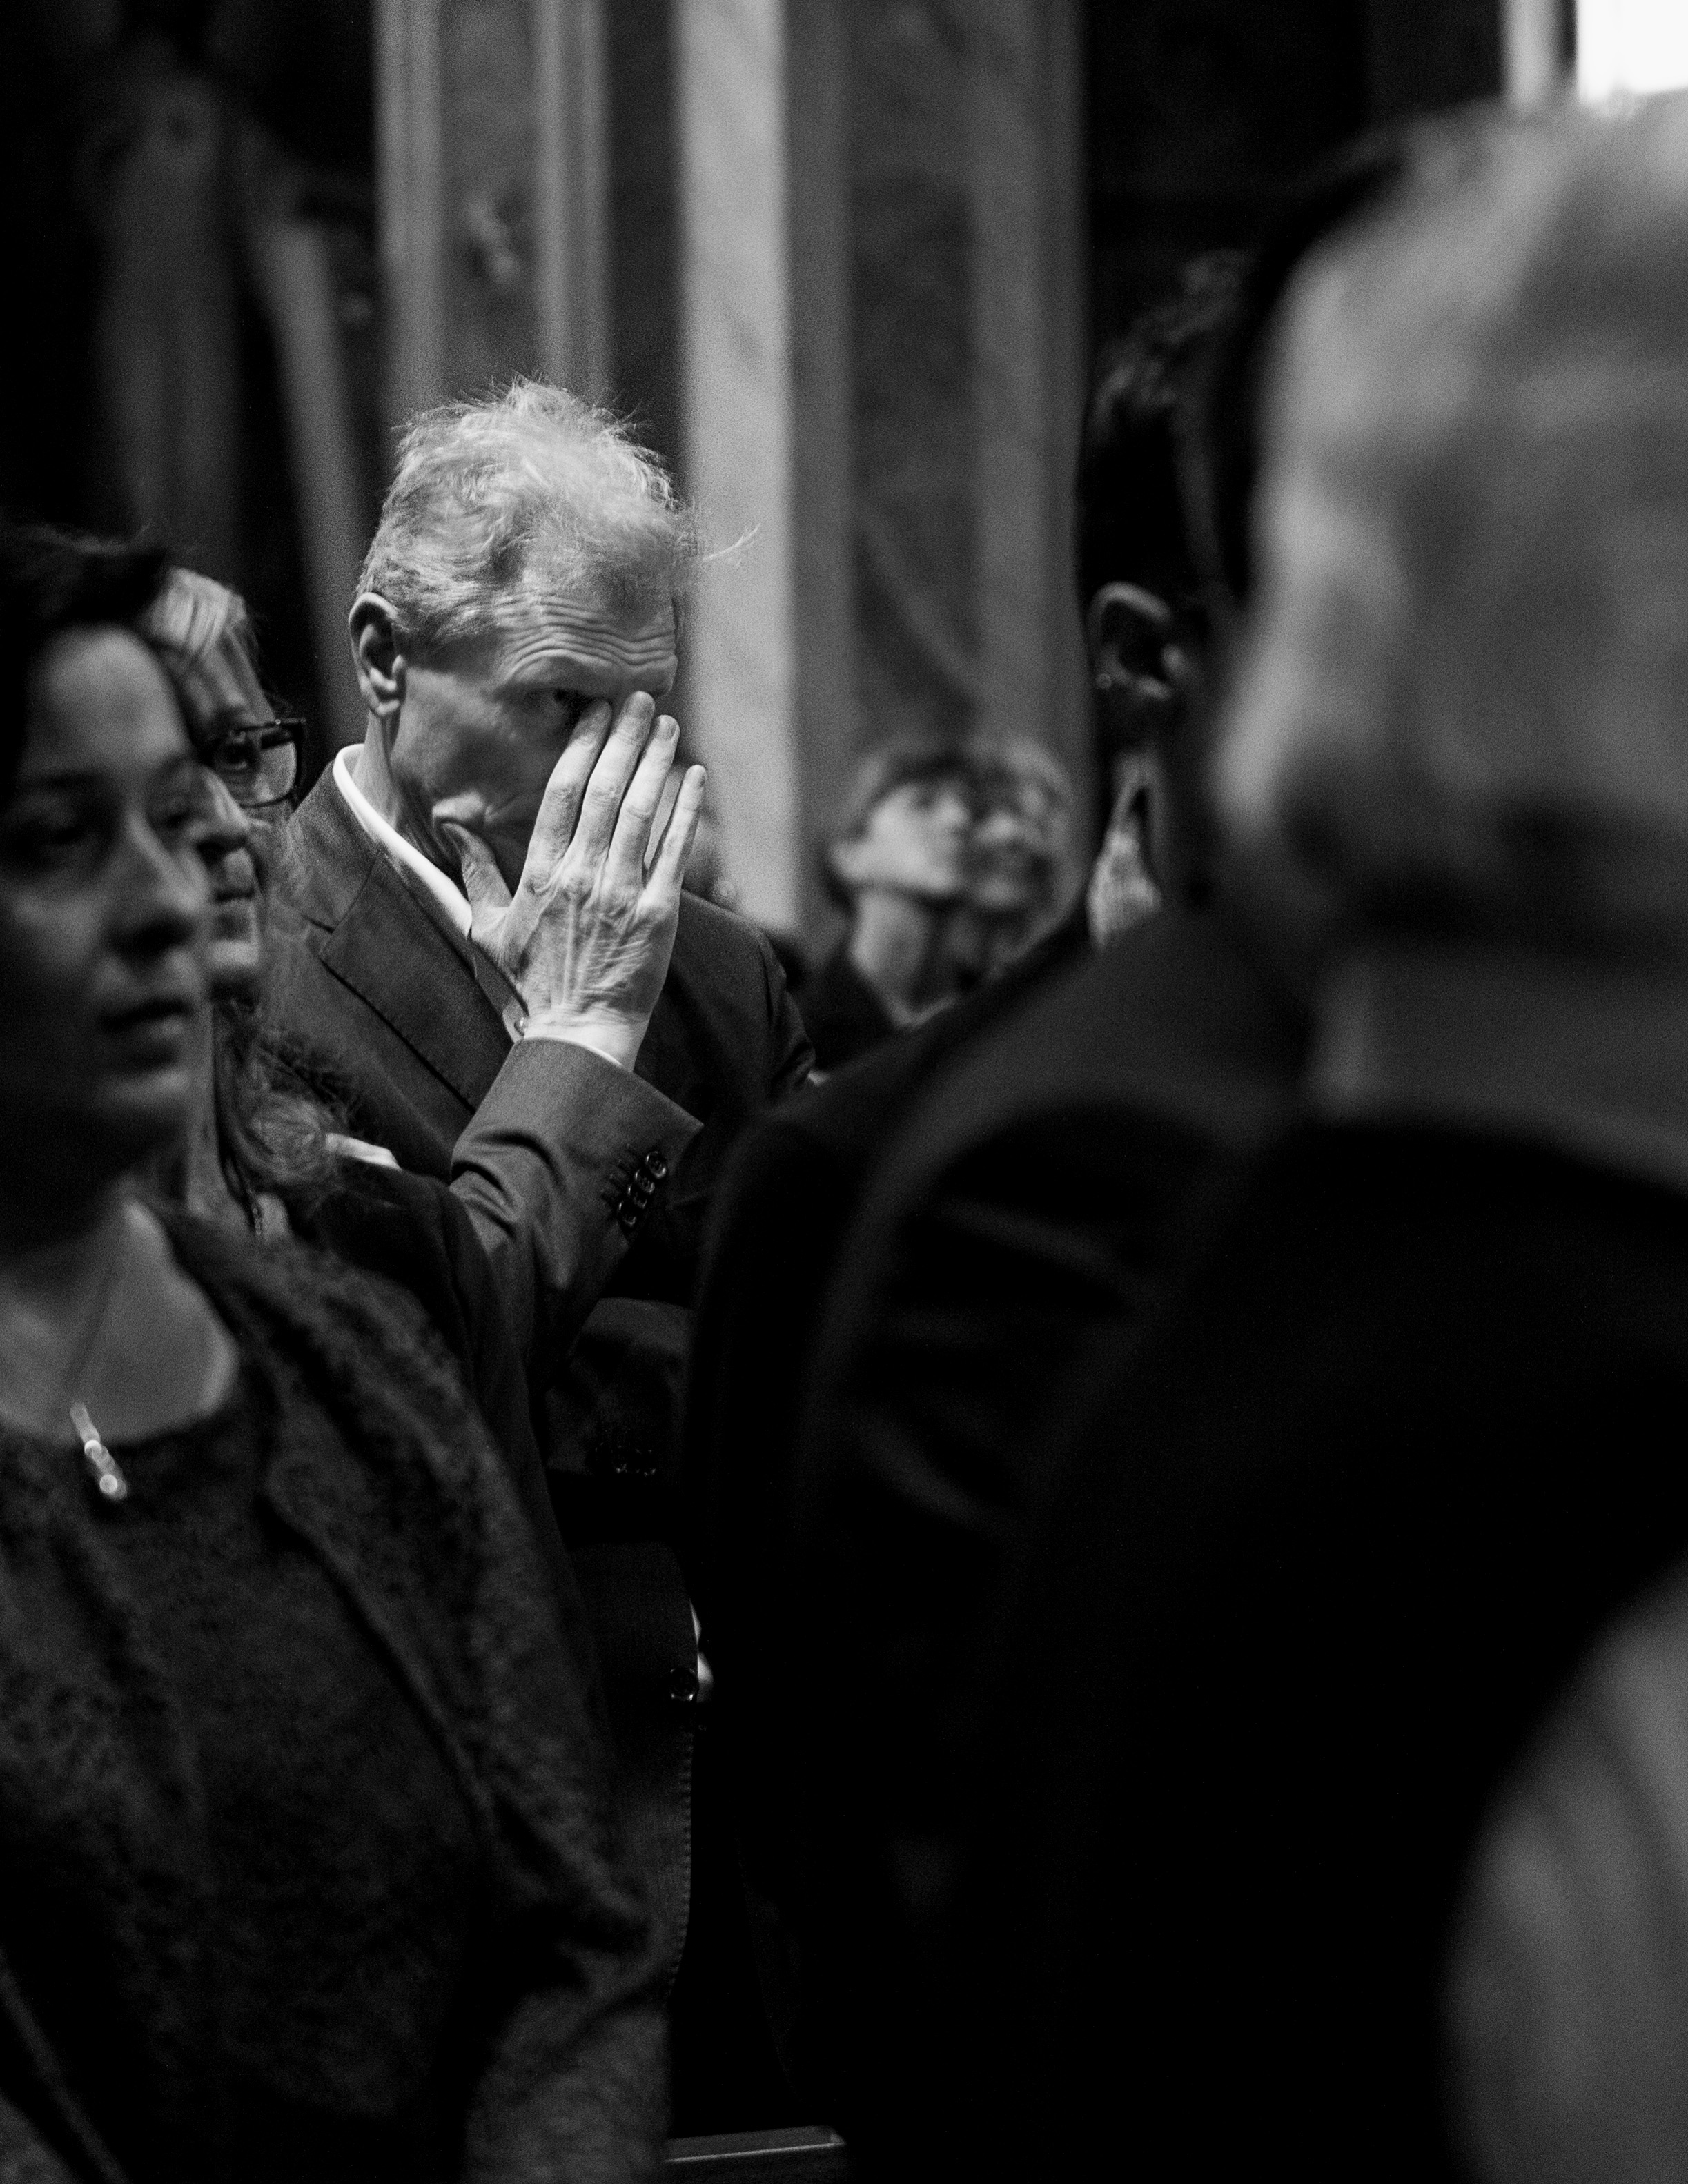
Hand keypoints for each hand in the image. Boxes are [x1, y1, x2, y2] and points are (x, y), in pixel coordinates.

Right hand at [438, 695, 706, 1070]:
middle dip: (624, 738)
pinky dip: (686, 811)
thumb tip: (452, 829)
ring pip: (640, 812)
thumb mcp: (488, 930)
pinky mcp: (658, 915)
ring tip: (669, 725)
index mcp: (540, 873)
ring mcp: (621, 893)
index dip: (581, 746)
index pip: (561, 792)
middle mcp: (580, 875)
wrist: (576, 1035)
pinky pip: (674, 852)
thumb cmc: (530, 986)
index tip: (596, 713)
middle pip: (604, 790)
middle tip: (642, 699)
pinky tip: (696, 777)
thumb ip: (475, 875)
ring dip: (656, 762)